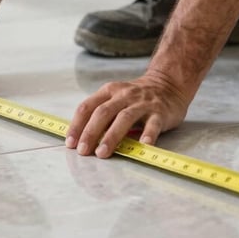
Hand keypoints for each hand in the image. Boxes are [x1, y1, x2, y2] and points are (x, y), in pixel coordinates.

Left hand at [65, 72, 190, 157]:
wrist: (168, 85)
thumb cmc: (135, 99)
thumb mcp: (115, 99)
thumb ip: (101, 115)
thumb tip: (81, 139)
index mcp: (108, 91)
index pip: (87, 107)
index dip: (77, 125)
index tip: (70, 143)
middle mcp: (123, 95)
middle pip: (103, 113)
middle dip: (90, 132)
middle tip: (83, 151)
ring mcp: (142, 103)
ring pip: (124, 118)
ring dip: (111, 136)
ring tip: (102, 153)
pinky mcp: (160, 112)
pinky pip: (153, 124)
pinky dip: (148, 135)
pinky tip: (143, 146)